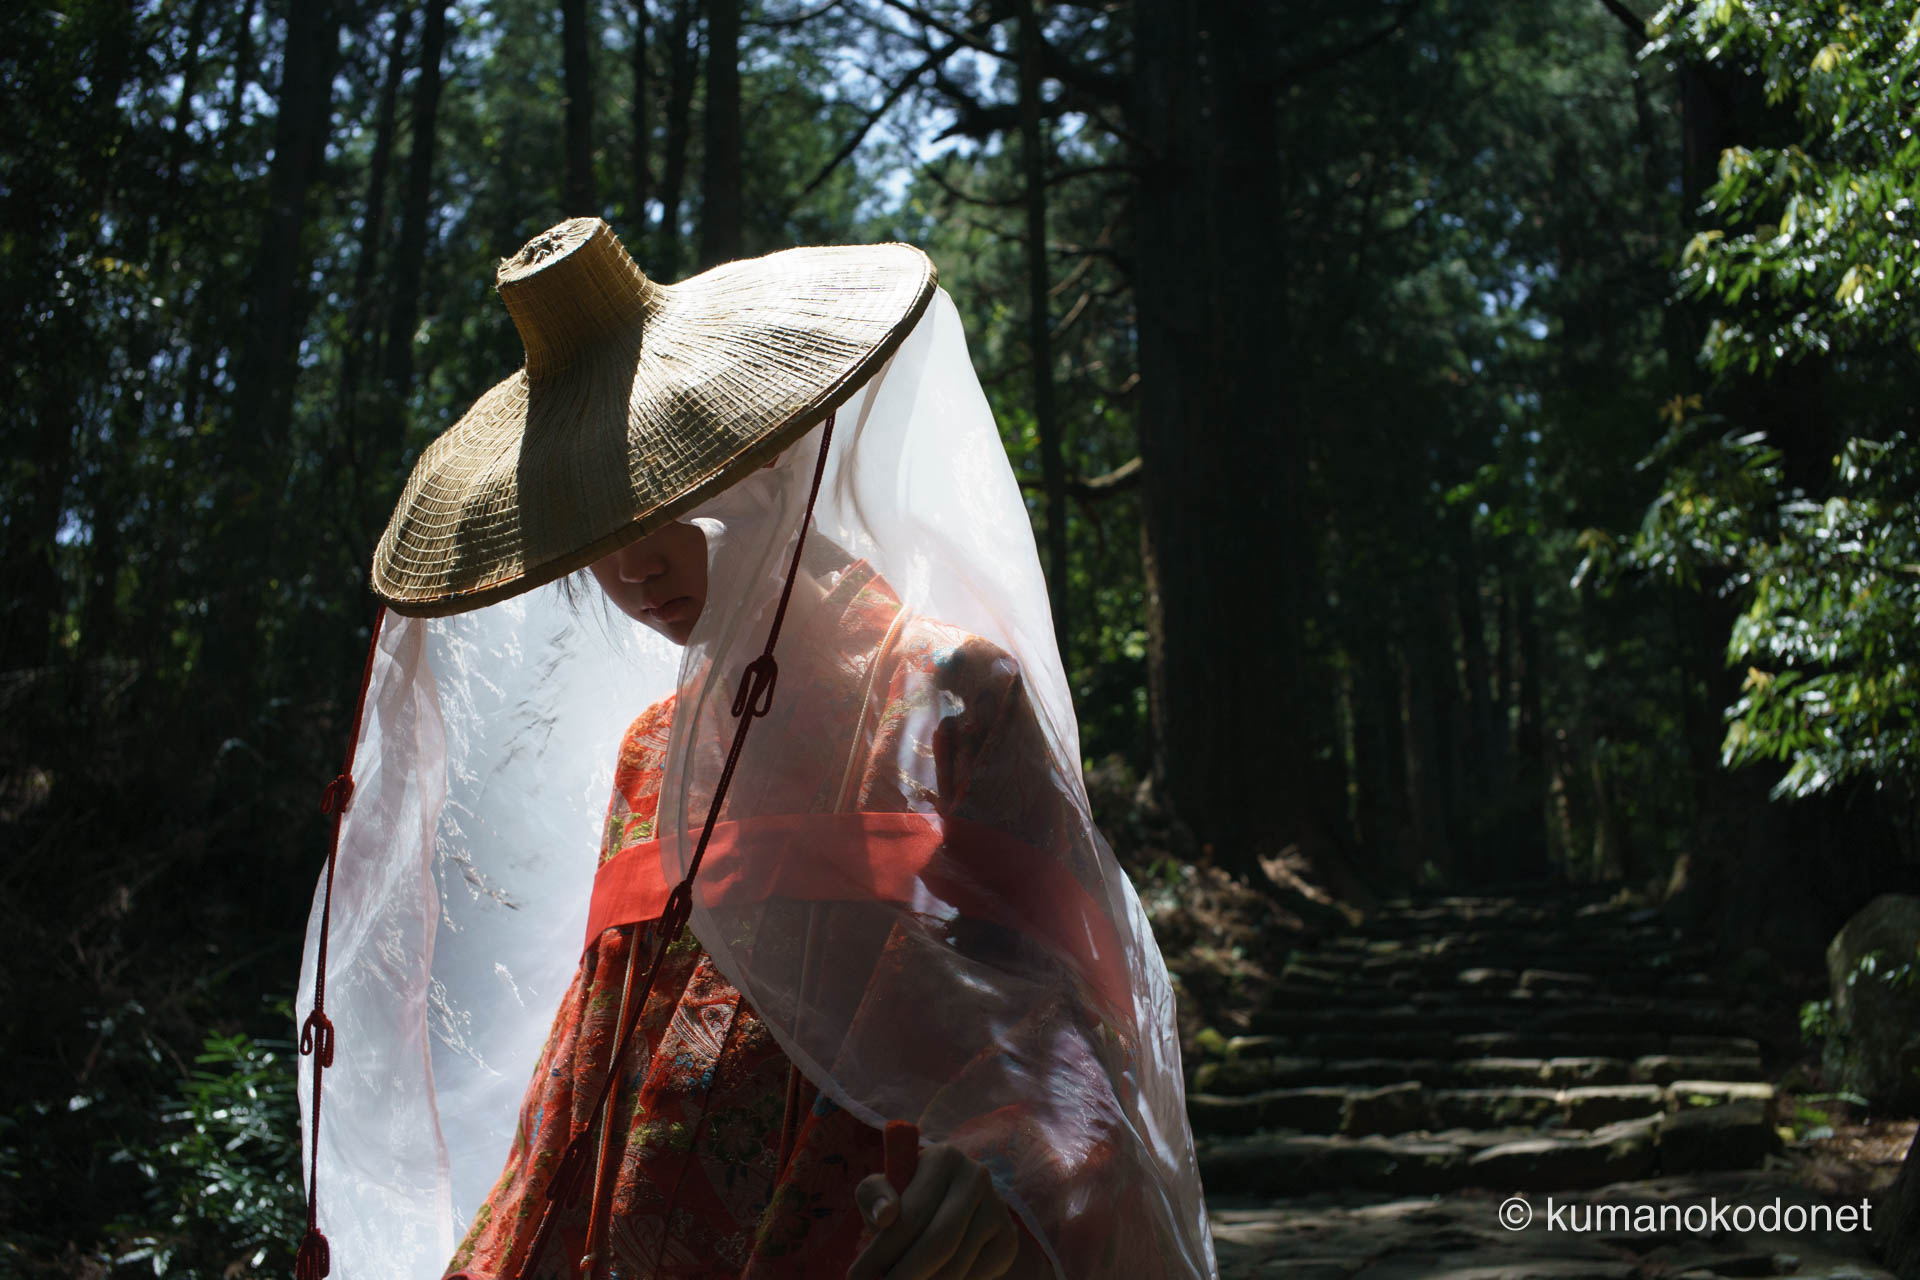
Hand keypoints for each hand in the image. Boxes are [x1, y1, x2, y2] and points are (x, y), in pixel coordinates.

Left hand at [847, 1141, 1026, 1279]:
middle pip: (940, 1242)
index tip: (855, 1278)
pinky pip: (975, 1277)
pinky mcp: (1008, 1239)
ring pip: (957, 1266)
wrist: (956, 1200)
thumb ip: (874, 1195)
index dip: (881, 1253)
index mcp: (944, 1158)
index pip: (912, 1214)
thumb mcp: (887, 1187)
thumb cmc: (910, 1194)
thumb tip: (885, 1216)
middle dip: (904, 1276)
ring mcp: (998, 1209)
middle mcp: (977, 1178)